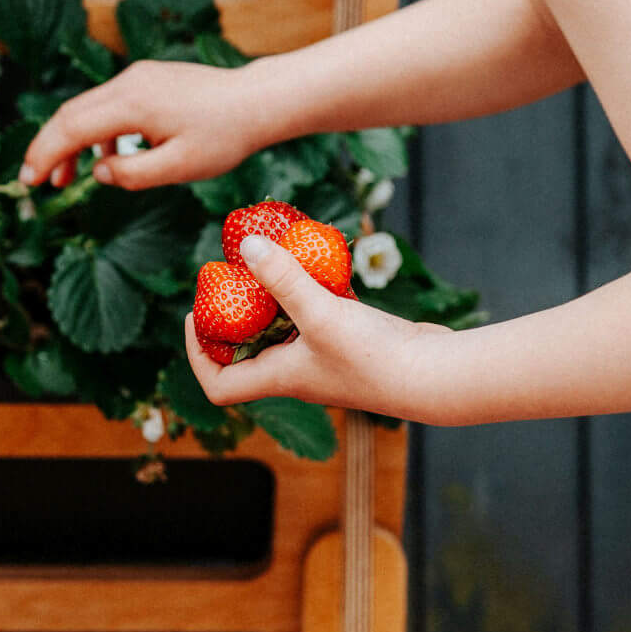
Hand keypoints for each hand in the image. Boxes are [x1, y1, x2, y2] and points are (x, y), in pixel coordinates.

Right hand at [19, 59, 278, 190]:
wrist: (257, 100)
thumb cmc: (224, 136)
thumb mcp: (179, 168)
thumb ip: (132, 174)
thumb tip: (99, 172)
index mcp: (132, 104)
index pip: (70, 128)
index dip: (44, 155)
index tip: (28, 180)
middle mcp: (128, 82)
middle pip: (70, 112)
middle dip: (48, 147)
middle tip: (36, 181)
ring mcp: (137, 77)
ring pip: (87, 107)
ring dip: (71, 140)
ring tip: (69, 177)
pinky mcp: (147, 79)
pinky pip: (108, 103)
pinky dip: (95, 130)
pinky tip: (105, 157)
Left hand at [188, 235, 434, 415]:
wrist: (434, 375)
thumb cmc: (373, 357)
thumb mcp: (319, 312)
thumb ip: (283, 278)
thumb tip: (246, 246)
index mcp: (277, 377)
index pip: (219, 384)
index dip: (197, 354)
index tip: (196, 315)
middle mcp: (295, 372)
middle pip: (247, 347)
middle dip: (236, 311)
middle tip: (233, 271)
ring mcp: (323, 357)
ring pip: (285, 326)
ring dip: (276, 294)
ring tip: (270, 256)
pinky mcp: (350, 341)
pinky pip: (317, 314)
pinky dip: (312, 289)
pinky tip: (318, 259)